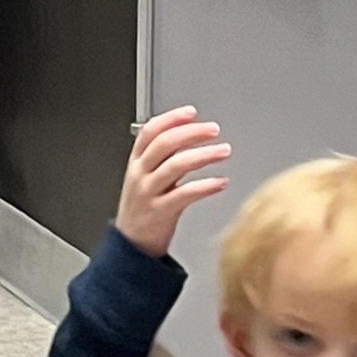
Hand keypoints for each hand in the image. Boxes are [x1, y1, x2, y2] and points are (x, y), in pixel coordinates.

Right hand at [115, 106, 231, 255]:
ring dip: (204, 155)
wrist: (132, 244)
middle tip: (214, 130)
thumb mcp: (143, 177)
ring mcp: (149, 193)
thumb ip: (160, 157)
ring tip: (224, 151)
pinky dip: (206, 186)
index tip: (191, 112)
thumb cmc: (143, 208)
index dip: (171, 118)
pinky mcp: (161, 212)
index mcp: (136, 162)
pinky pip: (186, 194)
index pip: (150, 131)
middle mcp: (140, 174)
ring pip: (176, 165)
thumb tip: (187, 133)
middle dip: (191, 133)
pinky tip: (221, 182)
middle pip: (164, 143)